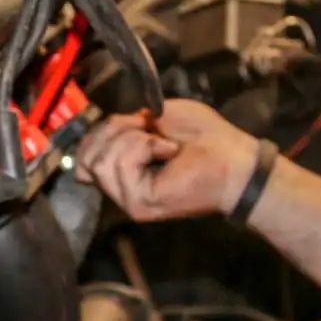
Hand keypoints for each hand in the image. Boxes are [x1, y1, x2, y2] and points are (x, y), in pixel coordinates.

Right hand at [77, 99, 259, 221]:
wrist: (236, 158)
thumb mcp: (157, 116)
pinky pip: (122, 165)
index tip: (135, 123)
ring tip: (164, 144)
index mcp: (123, 170)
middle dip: (117, 131)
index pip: (84, 154)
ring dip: (134, 139)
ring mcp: (129, 199)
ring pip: (101, 160)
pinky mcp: (139, 203)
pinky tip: (169, 152)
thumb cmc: (206, 136)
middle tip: (153, 132)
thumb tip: (95, 138)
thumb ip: (123, 126)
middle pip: (87, 155)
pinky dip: (145, 147)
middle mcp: (121, 188)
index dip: (101, 131)